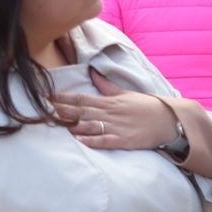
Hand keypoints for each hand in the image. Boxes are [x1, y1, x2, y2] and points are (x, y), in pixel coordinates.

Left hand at [50, 68, 177, 151]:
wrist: (171, 120)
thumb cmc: (149, 107)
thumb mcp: (127, 93)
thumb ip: (107, 86)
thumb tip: (92, 72)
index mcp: (110, 101)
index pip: (81, 98)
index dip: (62, 98)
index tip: (45, 97)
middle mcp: (111, 113)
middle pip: (80, 111)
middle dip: (60, 110)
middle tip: (40, 109)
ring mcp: (117, 127)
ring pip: (89, 125)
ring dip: (71, 124)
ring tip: (53, 124)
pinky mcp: (125, 140)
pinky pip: (105, 140)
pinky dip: (92, 140)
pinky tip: (79, 140)